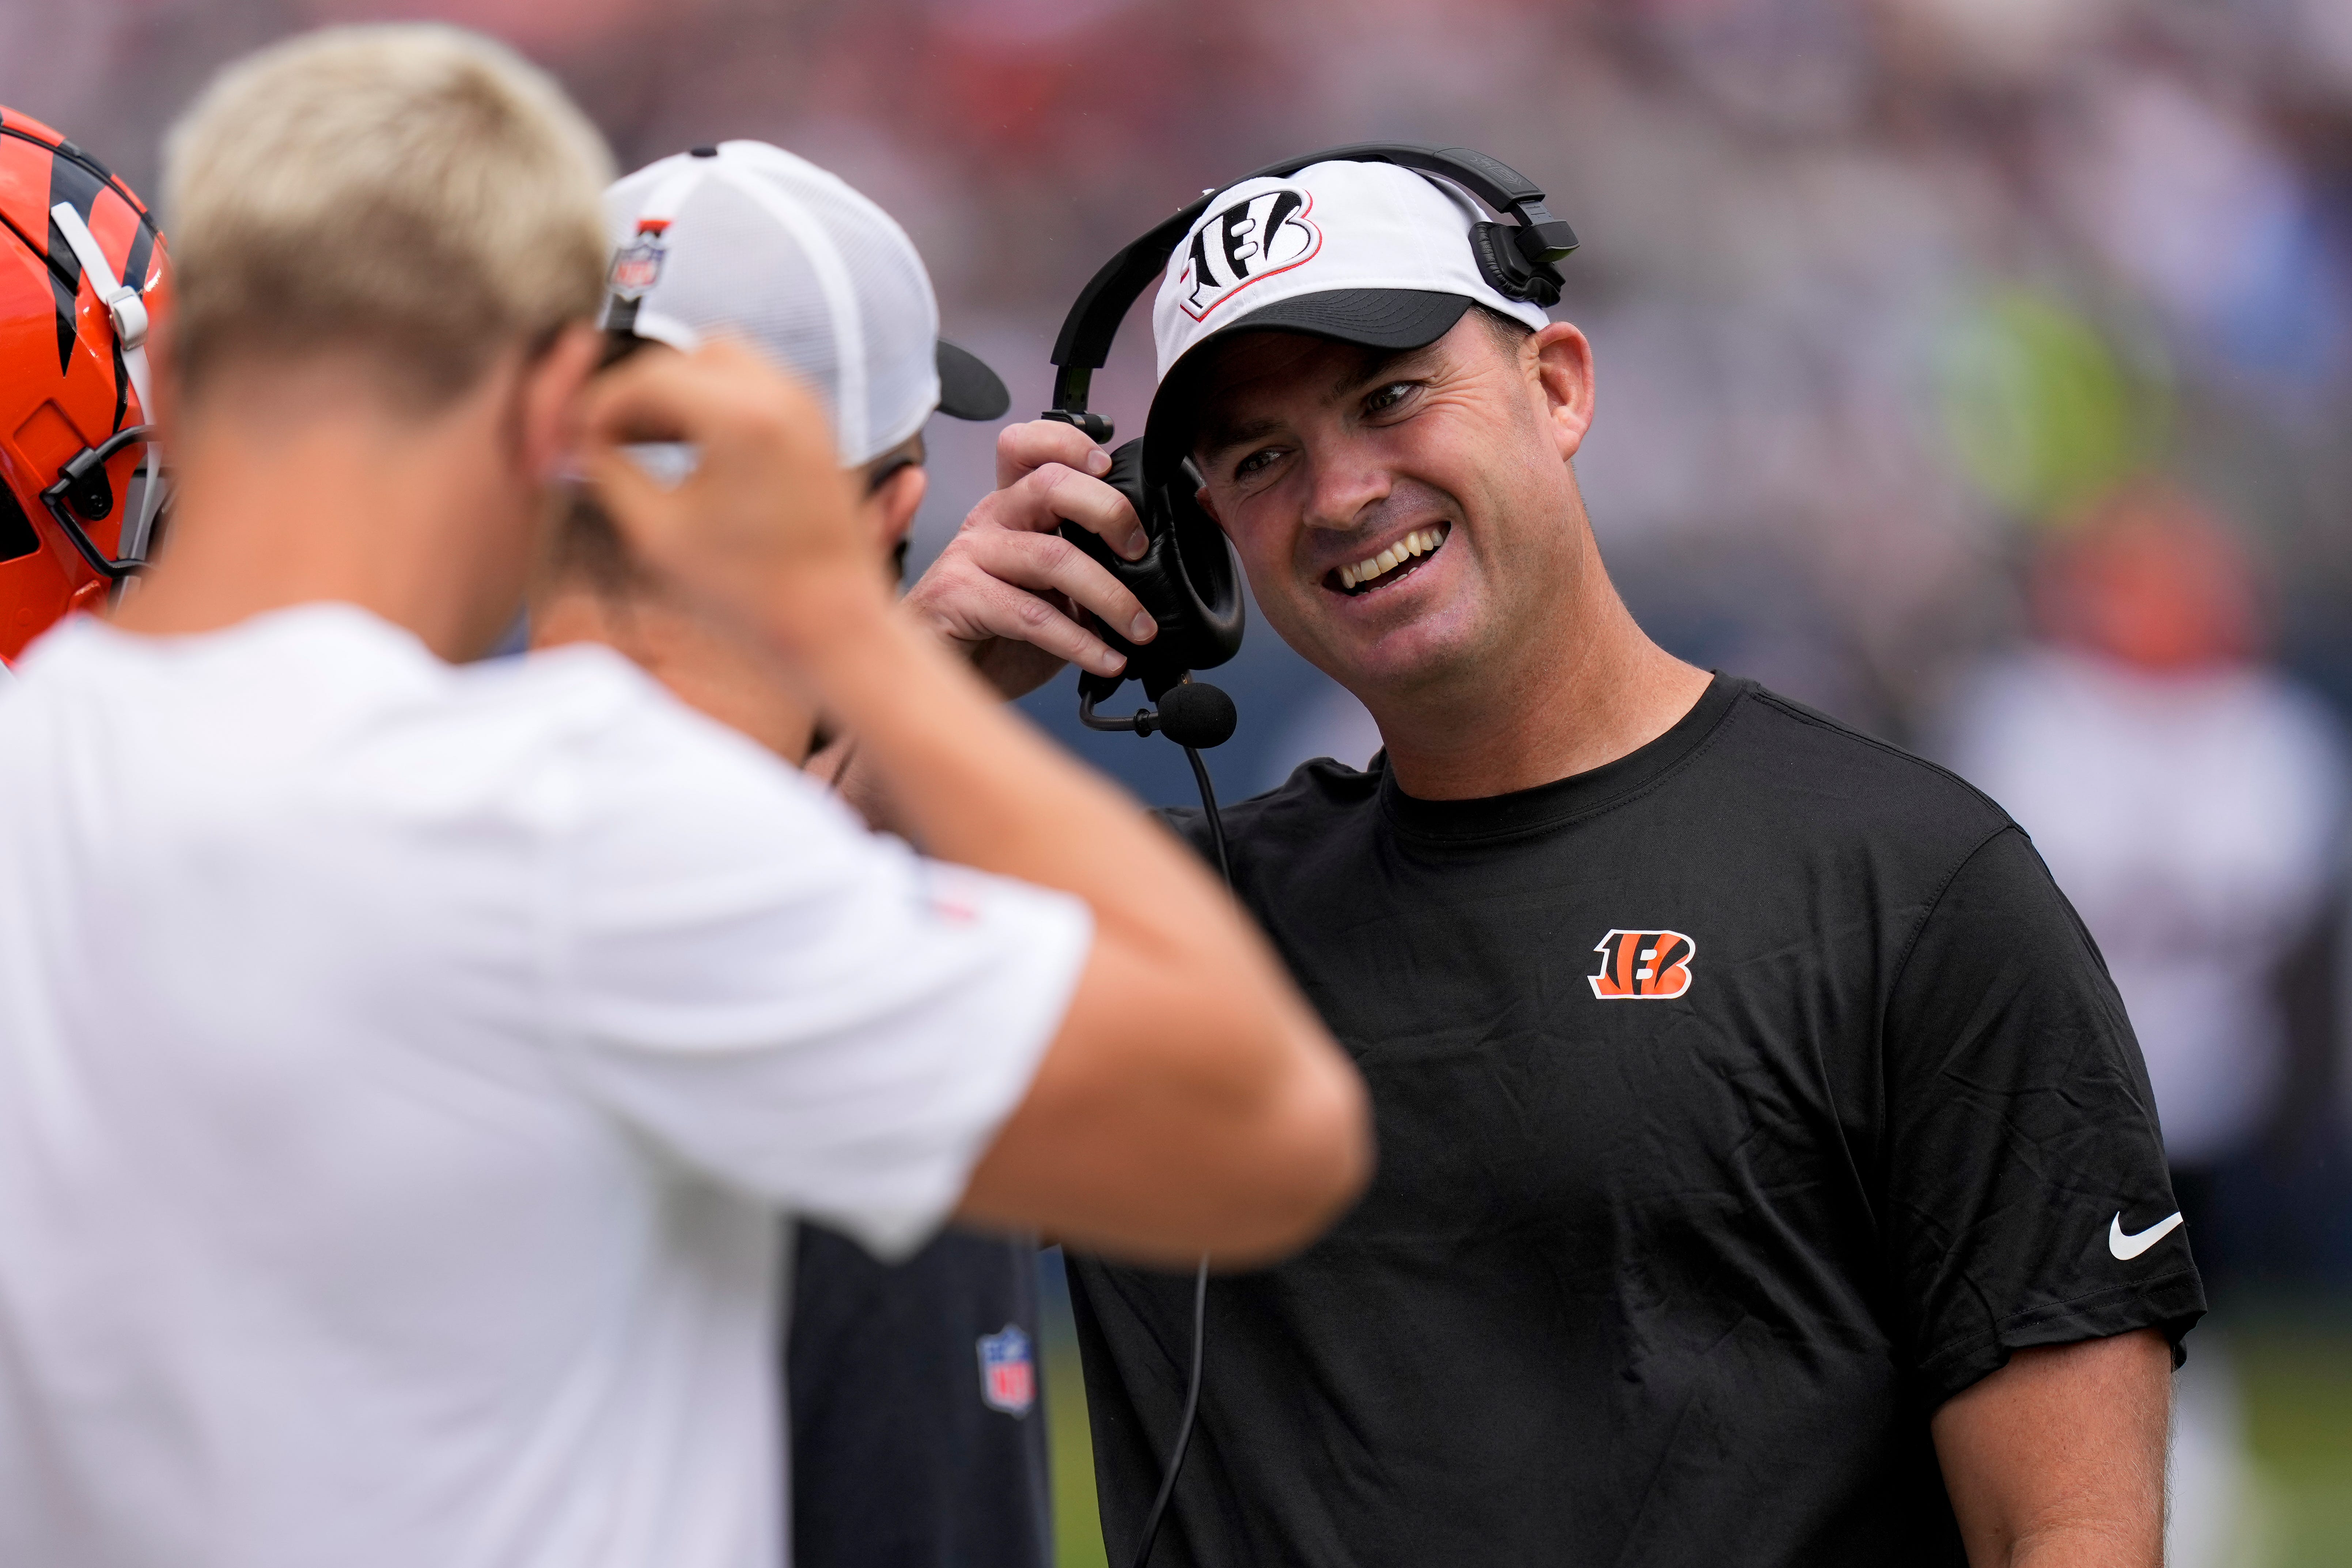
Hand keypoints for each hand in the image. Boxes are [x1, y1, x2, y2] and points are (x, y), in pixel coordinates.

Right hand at [580, 339, 876, 654]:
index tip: (573, 433)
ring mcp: (808, 409)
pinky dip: (717, 402)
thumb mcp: (657, 534)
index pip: (649, 376)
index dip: (601, 402)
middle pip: (688, 354)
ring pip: (726, 362)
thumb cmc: (748, 595)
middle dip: (641, 387)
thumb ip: (607, 473)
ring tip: (642, 438)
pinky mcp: (818, 429)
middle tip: (607, 432)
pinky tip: (686, 445)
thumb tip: (575, 440)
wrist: (835, 628)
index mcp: (743, 417)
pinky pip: (757, 388)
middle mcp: (783, 397)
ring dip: (680, 390)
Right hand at [902, 419, 1159, 699]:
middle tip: (1139, 551)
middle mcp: (990, 519)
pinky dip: (1080, 643)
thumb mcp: (1050, 589)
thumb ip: (1085, 566)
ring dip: (1110, 597)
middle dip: (1108, 511)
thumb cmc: (996, 629)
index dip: (1069, 443)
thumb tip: (1147, 570)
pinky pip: (1031, 615)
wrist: (944, 673)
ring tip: (1140, 629)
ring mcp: (969, 555)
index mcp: (1012, 506)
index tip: (1108, 466)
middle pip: (1050, 485)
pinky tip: (1107, 659)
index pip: (1028, 446)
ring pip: (1051, 557)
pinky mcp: (958, 596)